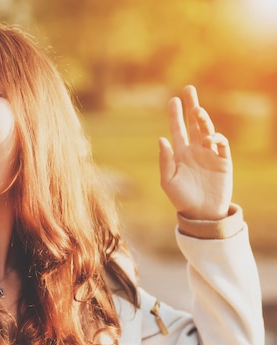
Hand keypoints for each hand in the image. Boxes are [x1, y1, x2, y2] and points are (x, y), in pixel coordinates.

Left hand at [158, 85, 232, 219]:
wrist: (201, 213)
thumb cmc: (181, 198)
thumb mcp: (168, 181)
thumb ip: (165, 160)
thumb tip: (162, 139)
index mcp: (180, 153)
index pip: (177, 129)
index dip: (176, 115)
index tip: (173, 99)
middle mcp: (195, 150)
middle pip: (194, 124)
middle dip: (192, 107)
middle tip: (189, 90)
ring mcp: (210, 154)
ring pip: (208, 130)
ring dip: (203, 119)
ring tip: (196, 110)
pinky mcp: (223, 162)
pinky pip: (222, 145)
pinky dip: (217, 138)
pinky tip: (210, 137)